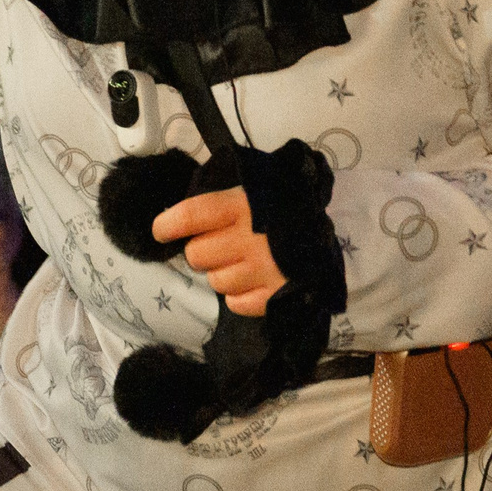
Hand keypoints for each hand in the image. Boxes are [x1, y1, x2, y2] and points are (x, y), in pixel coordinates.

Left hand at [152, 187, 286, 317]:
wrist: (330, 230)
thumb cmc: (284, 204)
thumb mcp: (255, 186)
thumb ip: (222, 195)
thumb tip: (180, 211)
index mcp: (240, 205)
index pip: (188, 216)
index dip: (166, 225)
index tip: (161, 231)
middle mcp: (248, 238)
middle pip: (196, 255)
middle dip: (202, 250)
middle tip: (218, 244)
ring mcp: (261, 271)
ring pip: (214, 281)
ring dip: (221, 273)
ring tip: (241, 262)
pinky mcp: (273, 296)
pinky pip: (235, 304)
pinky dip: (239, 296)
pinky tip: (252, 281)